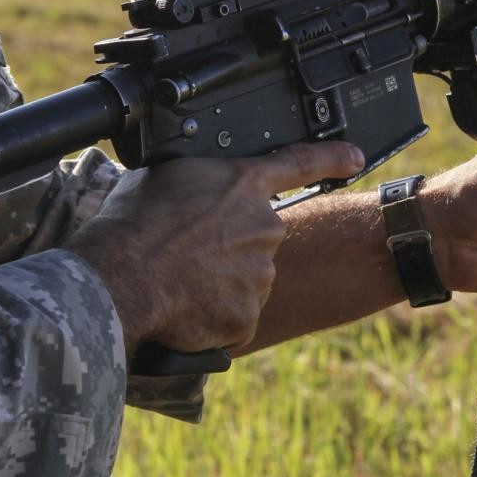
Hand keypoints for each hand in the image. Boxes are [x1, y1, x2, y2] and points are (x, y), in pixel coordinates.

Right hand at [65, 141, 362, 355]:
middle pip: (257, 236)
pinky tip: (183, 309)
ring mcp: (260, 273)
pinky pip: (234, 319)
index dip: (331, 157)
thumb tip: (189, 190)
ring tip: (178, 281)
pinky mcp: (248, 315)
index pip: (300, 162)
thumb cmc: (132, 223)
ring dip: (219, 283)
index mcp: (242, 183)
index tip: (354, 157)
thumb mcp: (163, 176)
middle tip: (187, 254)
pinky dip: (213, 319)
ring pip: (247, 279)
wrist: (122, 277)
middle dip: (230, 246)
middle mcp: (263, 226)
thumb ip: (197, 181)